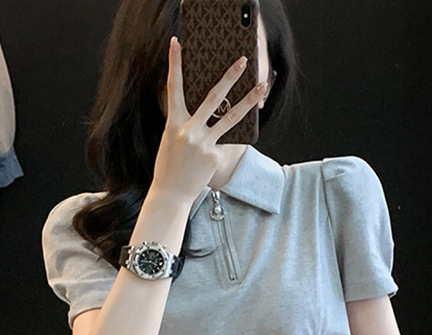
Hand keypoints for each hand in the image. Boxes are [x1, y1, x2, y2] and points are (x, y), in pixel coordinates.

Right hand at [151, 36, 267, 204]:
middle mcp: (189, 130)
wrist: (171, 194)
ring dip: (248, 100)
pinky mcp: (214, 155)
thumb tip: (207, 110)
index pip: (173, 88)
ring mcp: (204, 143)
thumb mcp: (171, 139)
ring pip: (230, 117)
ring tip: (261, 86)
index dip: (174, 64)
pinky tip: (222, 146)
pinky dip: (225, 141)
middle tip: (242, 60)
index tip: (176, 43)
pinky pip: (225, 141)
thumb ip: (185, 123)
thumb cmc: (170, 165)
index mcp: (174, 123)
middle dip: (229, 77)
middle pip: (213, 97)